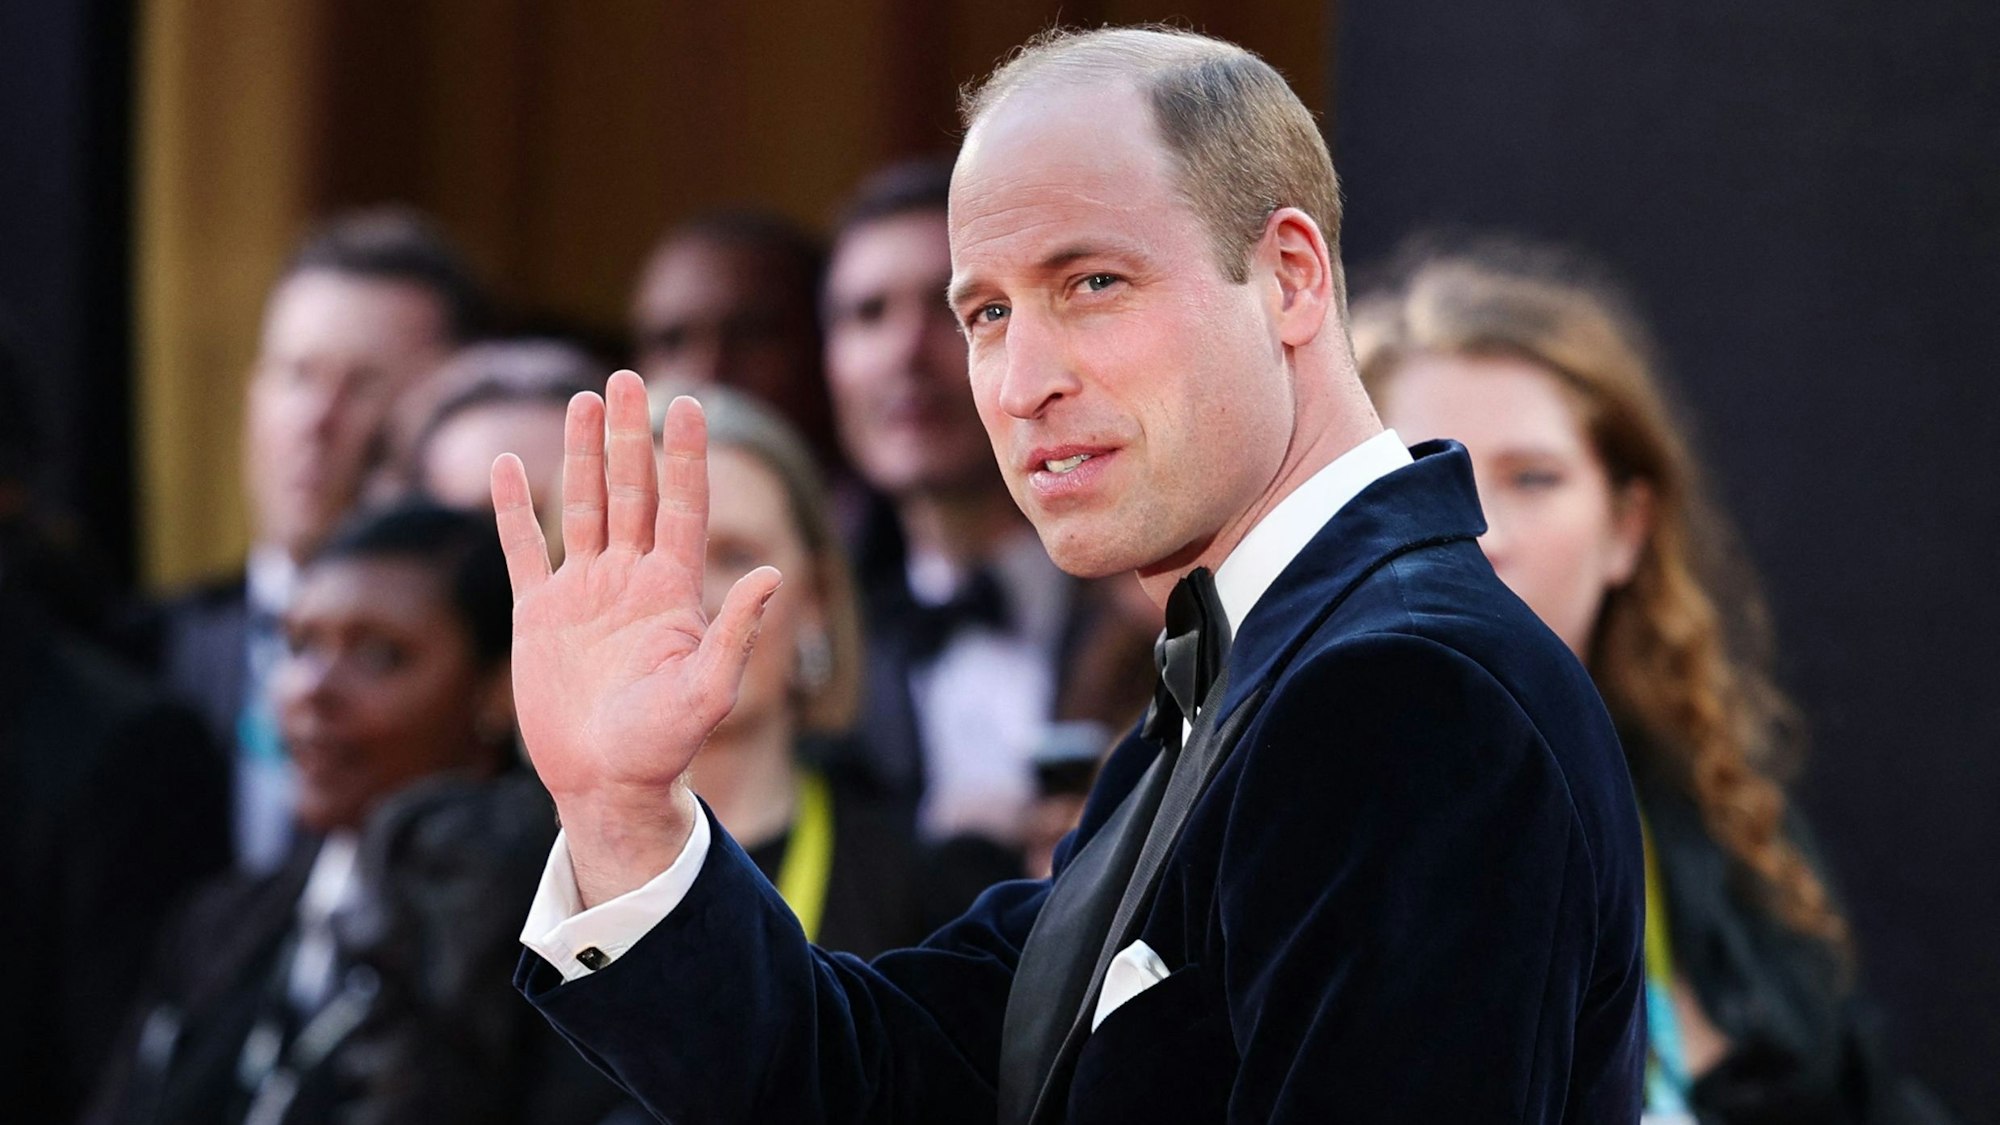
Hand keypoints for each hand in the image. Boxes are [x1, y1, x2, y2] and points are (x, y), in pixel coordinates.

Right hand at [491, 371, 780, 904]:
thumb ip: (735, 632)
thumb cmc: (664, 746)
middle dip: (631, 435)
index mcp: (673, 591)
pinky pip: (524, 549)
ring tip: (584, 399)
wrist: (605, 783)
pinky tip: (505, 465)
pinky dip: (513, 509)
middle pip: (632, 490)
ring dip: (581, 454)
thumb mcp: (708, 691)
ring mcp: (584, 592)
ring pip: (582, 506)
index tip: (689, 402)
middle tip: (629, 376)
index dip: (685, 456)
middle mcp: (630, 580)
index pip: (683, 506)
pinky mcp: (539, 614)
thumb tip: (775, 573)